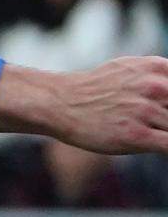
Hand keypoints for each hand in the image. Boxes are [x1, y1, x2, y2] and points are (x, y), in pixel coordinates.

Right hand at [0, 56, 167, 156]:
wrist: (58, 103)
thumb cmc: (94, 89)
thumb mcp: (131, 68)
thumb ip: (159, 76)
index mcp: (157, 68)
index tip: (161, 110)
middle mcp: (156, 87)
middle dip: (166, 118)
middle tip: (152, 122)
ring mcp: (146, 111)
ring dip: (163, 132)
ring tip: (143, 132)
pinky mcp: (137, 136)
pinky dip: (167, 148)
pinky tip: (153, 145)